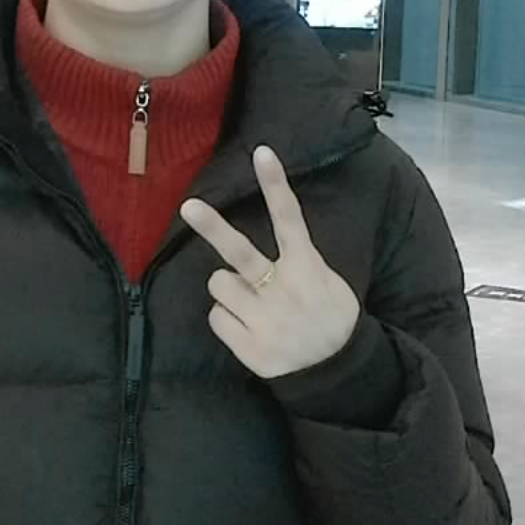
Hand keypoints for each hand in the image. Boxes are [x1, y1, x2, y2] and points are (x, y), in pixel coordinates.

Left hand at [181, 146, 359, 380]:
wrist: (335, 371)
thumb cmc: (328, 315)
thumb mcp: (328, 281)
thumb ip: (298, 261)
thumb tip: (258, 250)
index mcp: (306, 269)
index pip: (290, 220)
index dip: (275, 185)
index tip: (261, 153)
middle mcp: (283, 292)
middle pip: (240, 254)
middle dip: (213, 228)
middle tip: (189, 207)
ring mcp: (265, 322)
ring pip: (219, 285)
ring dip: (228, 290)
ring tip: (251, 302)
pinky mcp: (250, 348)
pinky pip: (216, 319)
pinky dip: (227, 320)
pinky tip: (249, 328)